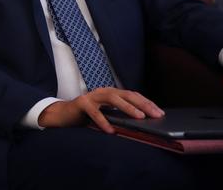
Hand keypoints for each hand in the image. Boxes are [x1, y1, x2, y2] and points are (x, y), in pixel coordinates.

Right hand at [37, 87, 164, 133]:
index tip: (160, 112)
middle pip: (126, 94)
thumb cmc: (86, 116)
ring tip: (139, 117)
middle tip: (155, 115)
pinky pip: (95, 113)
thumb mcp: (106, 115)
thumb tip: (141, 124)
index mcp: (111, 93)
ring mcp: (92, 96)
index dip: (146, 102)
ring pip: (113, 99)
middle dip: (143, 104)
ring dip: (128, 108)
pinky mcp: (81, 103)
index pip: (132, 95)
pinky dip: (103, 122)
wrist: (63, 115)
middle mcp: (103, 91)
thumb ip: (119, 116)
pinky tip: (111, 130)